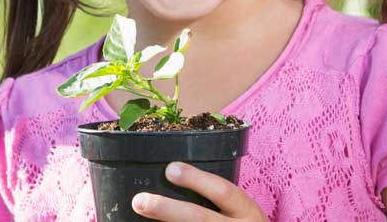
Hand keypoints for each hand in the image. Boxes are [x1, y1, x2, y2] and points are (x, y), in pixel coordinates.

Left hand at [130, 162, 266, 221]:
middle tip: (140, 201)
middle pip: (199, 218)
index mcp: (248, 213)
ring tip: (138, 219)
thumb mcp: (244, 213)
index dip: (197, 179)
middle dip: (167, 209)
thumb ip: (219, 201)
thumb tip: (175, 177)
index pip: (224, 192)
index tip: (170, 169)